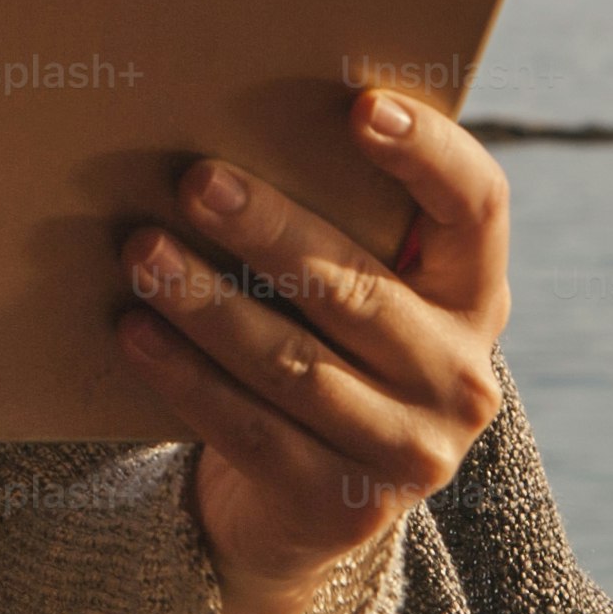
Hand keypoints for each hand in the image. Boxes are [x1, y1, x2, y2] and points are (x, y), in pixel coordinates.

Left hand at [113, 83, 511, 613]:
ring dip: (210, 304)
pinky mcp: (344, 508)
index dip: (429, 153)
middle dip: (272, 231)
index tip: (361, 105)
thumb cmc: (319, 347)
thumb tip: (229, 123)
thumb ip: (336, 223)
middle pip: (360, 288)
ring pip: (297, 364)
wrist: (301, 506)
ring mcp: (410, 452)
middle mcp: (461, 377)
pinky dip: (187, 378)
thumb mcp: (353, 288)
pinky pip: (253, 431)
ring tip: (142, 251)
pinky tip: (135, 331)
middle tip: (197, 180)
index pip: (478, 207)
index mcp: (475, 295)